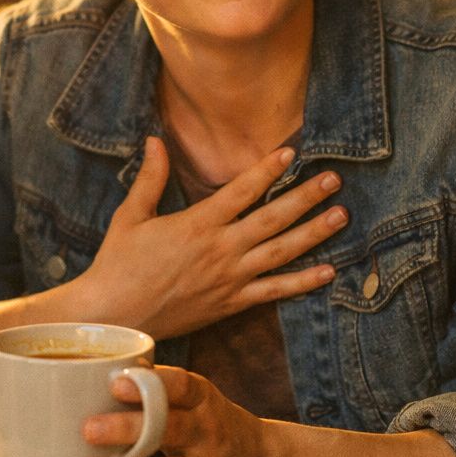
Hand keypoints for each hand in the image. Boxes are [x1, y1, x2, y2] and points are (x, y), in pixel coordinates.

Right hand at [75, 137, 346, 338]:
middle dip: (306, 196)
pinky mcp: (231, 303)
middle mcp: (220, 249)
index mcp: (197, 224)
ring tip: (341, 216)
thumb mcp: (130, 216)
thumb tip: (155, 140)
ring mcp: (229, 278)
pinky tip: (328, 272)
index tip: (291, 153)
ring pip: (281, 252)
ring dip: (314, 233)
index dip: (268, 170)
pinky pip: (274, 292)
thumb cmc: (118, 265)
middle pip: (273, 218)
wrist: (114, 317)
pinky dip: (302, 283)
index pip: (241, 190)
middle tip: (334, 179)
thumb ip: (150, 178)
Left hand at [77, 367, 268, 456]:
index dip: (150, 385)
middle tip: (89, 429)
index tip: (116, 383)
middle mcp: (207, 434)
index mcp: (204, 401)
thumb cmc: (214, 425)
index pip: (182, 387)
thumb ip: (160, 389)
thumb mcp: (200, 399)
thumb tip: (105, 369)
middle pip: (170, 430)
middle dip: (128, 429)